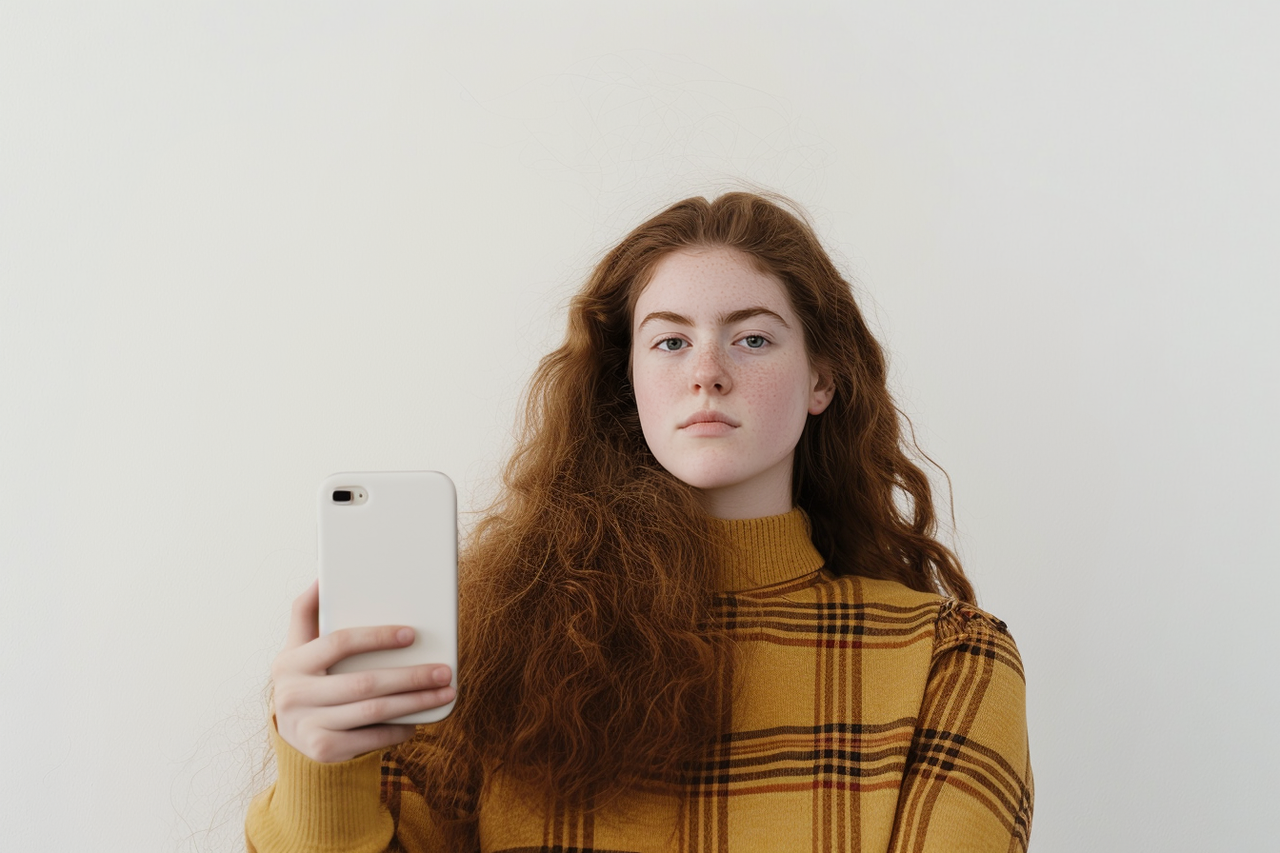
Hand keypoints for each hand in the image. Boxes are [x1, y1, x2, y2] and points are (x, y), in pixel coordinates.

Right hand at [270, 580, 455, 762]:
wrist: (291, 735)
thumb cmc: (306, 679)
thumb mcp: (298, 646)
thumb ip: (307, 612)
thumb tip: (323, 575)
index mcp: (290, 662)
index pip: (339, 643)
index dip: (376, 637)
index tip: (411, 634)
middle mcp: (293, 695)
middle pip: (364, 683)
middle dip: (411, 676)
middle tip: (444, 671)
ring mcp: (307, 726)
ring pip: (373, 711)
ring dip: (415, 702)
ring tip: (445, 692)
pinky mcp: (322, 751)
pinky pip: (370, 737)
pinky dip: (399, 728)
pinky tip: (419, 719)